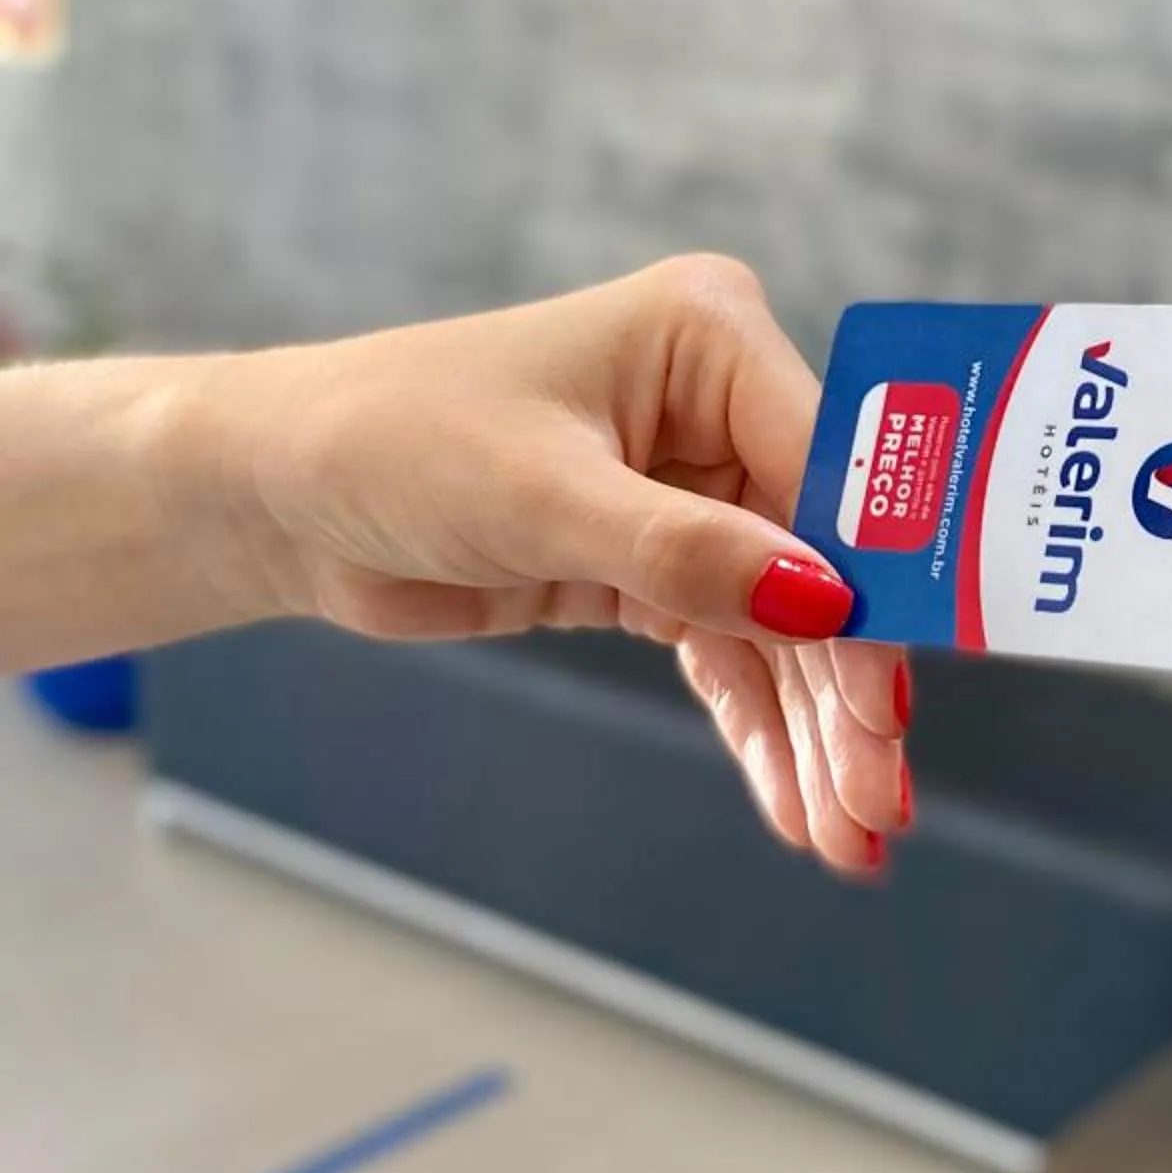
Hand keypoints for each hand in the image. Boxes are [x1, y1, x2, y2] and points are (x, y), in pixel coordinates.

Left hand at [207, 256, 906, 876]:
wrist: (278, 494)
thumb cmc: (392, 442)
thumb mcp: (539, 496)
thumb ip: (685, 553)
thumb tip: (825, 605)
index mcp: (708, 337)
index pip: (830, 471)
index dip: (873, 589)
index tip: (892, 702)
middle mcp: (719, 406)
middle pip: (825, 561)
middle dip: (850, 687)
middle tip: (878, 801)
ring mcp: (694, 488)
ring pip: (787, 626)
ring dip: (817, 731)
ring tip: (853, 835)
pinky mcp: (655, 564)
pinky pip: (732, 655)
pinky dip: (764, 731)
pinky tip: (798, 809)